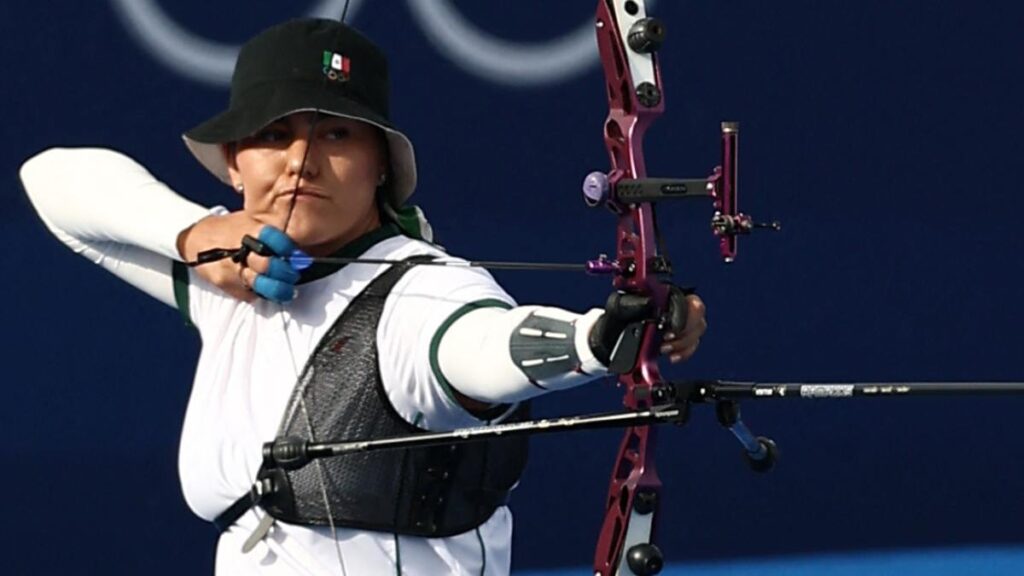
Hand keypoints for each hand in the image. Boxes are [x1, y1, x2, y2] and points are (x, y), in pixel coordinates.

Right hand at [177, 213, 299, 302]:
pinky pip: (249, 294)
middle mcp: (240, 249)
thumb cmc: (230, 230)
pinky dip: (260, 293)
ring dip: (279, 290)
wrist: (196, 239)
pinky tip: (267, 290)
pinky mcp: (224, 283)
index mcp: (250, 229)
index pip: (275, 240)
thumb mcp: (249, 222)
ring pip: (260, 284)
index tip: (299, 257)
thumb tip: (298, 252)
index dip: (289, 250)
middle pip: (268, 266)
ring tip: (288, 291)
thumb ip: (271, 235)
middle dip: (286, 273)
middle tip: (293, 275)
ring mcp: (231, 268)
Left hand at [589, 286, 706, 366]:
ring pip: (697, 330)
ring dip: (683, 344)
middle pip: (698, 314)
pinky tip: (671, 356)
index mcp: (663, 294)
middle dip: (685, 331)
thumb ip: (630, 303)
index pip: (687, 301)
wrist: (611, 340)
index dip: (682, 316)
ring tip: (664, 350)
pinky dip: (683, 353)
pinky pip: (691, 346)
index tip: (670, 329)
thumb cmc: (615, 320)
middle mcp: (675, 306)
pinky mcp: (679, 340)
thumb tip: (646, 302)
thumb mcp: (618, 308)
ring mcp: (679, 323)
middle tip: (666, 341)